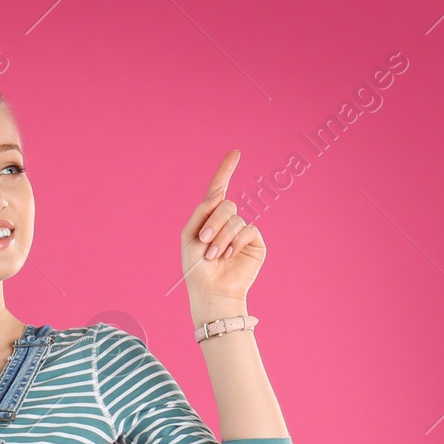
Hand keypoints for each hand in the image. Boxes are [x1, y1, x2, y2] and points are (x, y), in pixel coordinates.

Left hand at [181, 149, 264, 311]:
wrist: (210, 291)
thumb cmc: (196, 268)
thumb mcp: (189, 236)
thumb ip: (202, 212)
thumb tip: (220, 192)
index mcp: (210, 218)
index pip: (219, 189)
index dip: (226, 170)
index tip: (236, 152)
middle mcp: (227, 222)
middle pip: (226, 204)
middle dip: (213, 222)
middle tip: (204, 242)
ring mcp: (242, 232)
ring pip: (235, 219)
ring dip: (221, 237)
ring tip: (214, 256)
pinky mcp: (254, 243)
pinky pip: (248, 230)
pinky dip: (235, 242)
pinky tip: (229, 255)